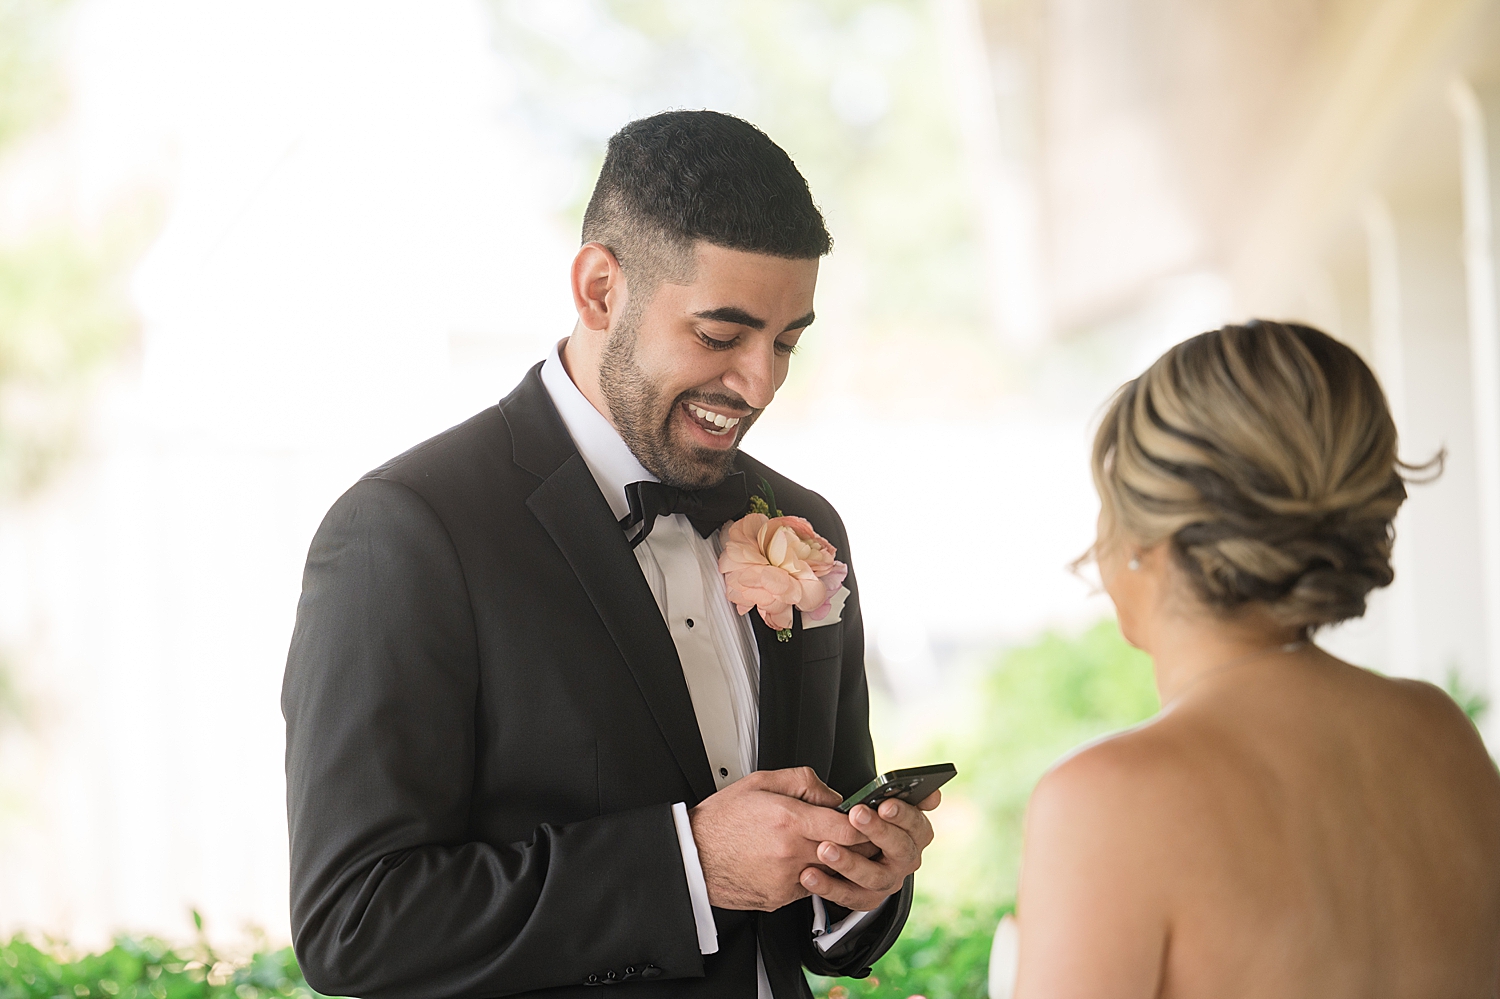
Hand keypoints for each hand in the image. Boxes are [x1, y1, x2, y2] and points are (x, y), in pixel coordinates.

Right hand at [688, 767, 873, 910]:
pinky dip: (809, 876)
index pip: (848, 829)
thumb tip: (833, 796)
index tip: (866, 821)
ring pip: (829, 873)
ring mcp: (786, 879)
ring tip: (819, 846)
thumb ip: (804, 782)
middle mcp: (791, 853)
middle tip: (854, 835)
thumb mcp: (761, 782)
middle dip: (854, 845)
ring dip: (832, 862)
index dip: (864, 825)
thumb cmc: (722, 819)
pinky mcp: (779, 898)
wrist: (693, 856)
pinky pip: (809, 888)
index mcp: (789, 821)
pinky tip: (794, 861)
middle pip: (845, 853)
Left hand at [799, 790, 940, 910]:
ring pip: (874, 877)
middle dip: (878, 831)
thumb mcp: (882, 800)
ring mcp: (888, 881)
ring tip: (824, 848)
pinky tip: (809, 874)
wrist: (846, 847)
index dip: (904, 814)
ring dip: (849, 863)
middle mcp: (906, 859)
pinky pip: (849, 897)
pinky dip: (828, 887)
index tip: (885, 804)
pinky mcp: (867, 899)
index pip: (917, 825)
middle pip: (900, 849)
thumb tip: (933, 796)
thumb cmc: (864, 816)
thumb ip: (904, 794)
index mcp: (915, 833)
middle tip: (856, 815)